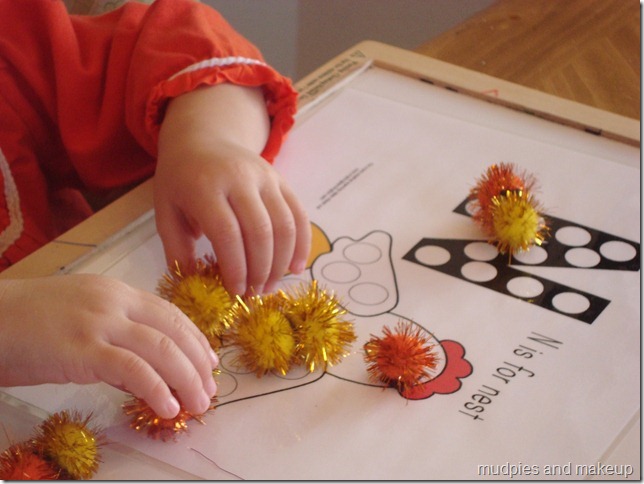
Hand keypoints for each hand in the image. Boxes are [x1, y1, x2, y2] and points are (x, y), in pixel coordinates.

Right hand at [0, 274, 217, 418]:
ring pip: (161, 348)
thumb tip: (146, 378)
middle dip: (199, 363)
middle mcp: (115, 302)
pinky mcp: (82, 349)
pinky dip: (157, 388)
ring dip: (187, 379)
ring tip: (198, 404)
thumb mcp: (82, 323)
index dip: (196, 340)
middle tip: (209, 391)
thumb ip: (116, 345)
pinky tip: (168, 406)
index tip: (210, 364)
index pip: (170, 314)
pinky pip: (132, 369)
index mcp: (117, 292)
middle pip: (173, 330)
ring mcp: (99, 323)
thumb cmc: (28, 325)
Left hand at [154, 84, 310, 295]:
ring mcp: (265, 177)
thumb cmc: (181, 180)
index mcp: (204, 186)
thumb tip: (196, 286)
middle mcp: (239, 178)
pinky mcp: (281, 180)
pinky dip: (302, 244)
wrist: (203, 138)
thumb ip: (177, 249)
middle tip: (254, 294)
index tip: (236, 292)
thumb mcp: (165, 211)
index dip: (235, 267)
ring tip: (270, 285)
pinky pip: (299, 215)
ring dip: (281, 262)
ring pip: (285, 225)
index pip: (227, 232)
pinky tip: (296, 267)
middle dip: (260, 270)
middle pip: (260, 231)